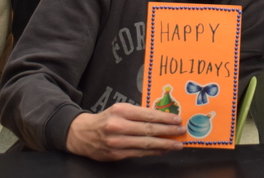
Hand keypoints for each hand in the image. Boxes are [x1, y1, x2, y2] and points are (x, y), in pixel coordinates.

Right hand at [65, 104, 184, 161]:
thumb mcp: (119, 109)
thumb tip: (161, 117)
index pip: (147, 115)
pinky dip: (153, 152)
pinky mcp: (116, 154)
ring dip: (164, 144)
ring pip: (145, 143)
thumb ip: (137, 113)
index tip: (177, 119)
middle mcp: (118, 126)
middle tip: (181, 131)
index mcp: (121, 111)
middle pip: (148, 129)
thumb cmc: (105, 120)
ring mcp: (117, 142)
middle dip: (168, 131)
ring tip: (177, 144)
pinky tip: (163, 150)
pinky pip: (139, 153)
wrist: (82, 134)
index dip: (164, 118)